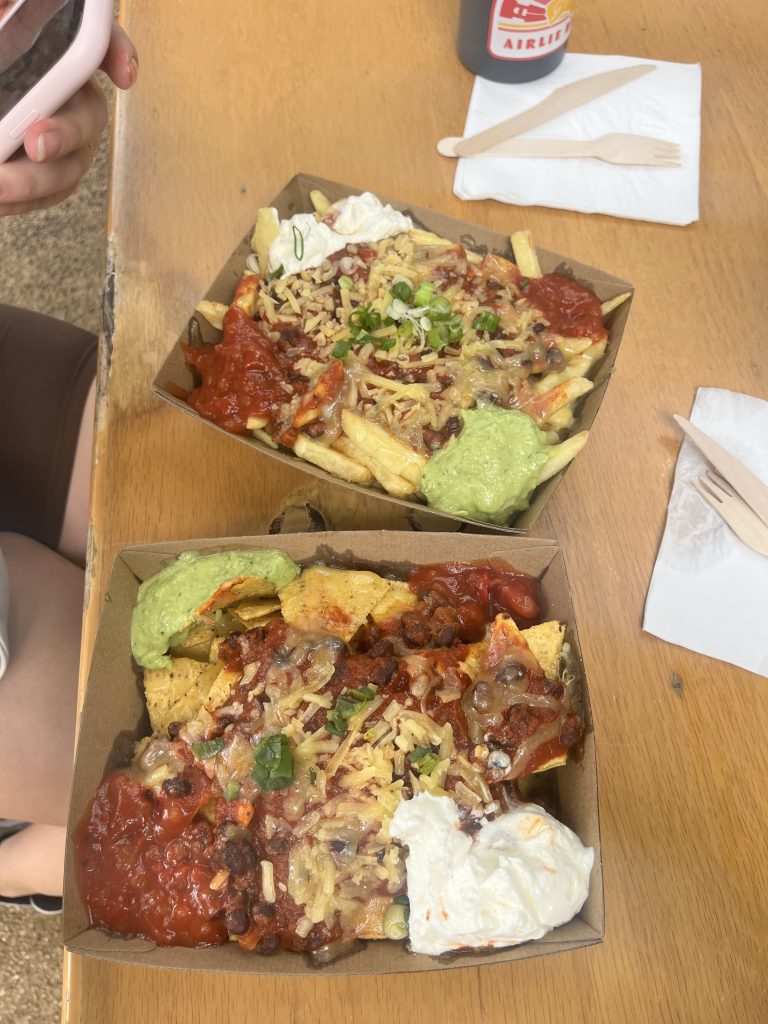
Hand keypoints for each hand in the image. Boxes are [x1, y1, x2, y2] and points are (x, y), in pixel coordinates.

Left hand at [0, 24, 136, 215]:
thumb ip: (9, 12)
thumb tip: (9, 11)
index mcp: (47, 47)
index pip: (96, 41)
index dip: (118, 54)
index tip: (123, 75)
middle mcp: (60, 91)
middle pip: (88, 113)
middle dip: (66, 132)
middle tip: (35, 143)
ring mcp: (52, 132)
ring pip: (70, 164)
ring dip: (37, 180)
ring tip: (0, 187)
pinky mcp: (34, 168)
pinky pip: (45, 191)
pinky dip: (22, 198)